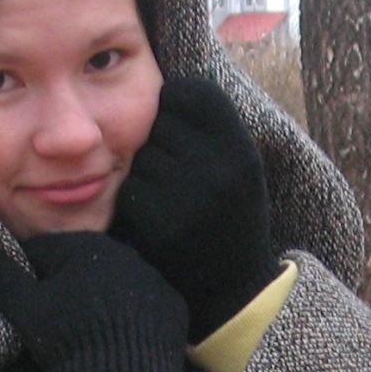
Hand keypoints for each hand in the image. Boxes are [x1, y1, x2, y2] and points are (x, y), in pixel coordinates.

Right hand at [0, 232, 187, 371]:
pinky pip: (143, 307)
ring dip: (97, 301)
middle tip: (49, 324)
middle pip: (80, 268)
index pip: (44, 254)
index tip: (19, 304)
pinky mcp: (173, 307)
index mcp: (84, 246)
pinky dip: (129, 319)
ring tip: (81, 335)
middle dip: (63, 288)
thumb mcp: (22, 306)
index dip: (25, 278)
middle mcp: (124, 254)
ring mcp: (153, 280)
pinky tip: (113, 341)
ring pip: (113, 287)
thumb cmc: (68, 339)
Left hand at [112, 77, 281, 341]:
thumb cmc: (231, 214)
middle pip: (157, 121)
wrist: (234, 289)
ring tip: (170, 195)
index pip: (189, 91)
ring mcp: (185, 197)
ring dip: (144, 170)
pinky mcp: (156, 224)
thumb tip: (159, 82)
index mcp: (241, 147)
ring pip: (139, 155)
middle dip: (159, 139)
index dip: (176, 103)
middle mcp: (217, 168)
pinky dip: (136, 200)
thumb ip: (209, 125)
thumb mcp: (238, 164)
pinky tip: (156, 218)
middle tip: (176, 169)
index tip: (180, 125)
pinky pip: (129, 189)